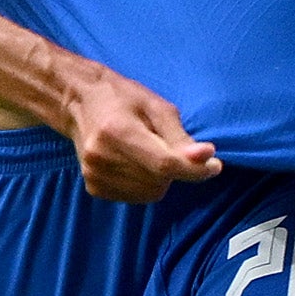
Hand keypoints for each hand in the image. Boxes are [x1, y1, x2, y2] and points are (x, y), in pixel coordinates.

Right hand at [62, 66, 222, 202]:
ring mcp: (94, 175)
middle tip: (165, 144)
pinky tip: (135, 163)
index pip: (163, 163)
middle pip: (159, 180)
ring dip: (160, 178)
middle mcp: (102, 157)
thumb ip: (179, 137)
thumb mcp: (157, 106)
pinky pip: (136, 197)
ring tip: (146, 151)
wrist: (79, 102)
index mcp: (118, 131)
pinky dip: (145, 184)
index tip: (215, 164)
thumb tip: (206, 159)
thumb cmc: (123, 98)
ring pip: (150, 193)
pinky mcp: (93, 188)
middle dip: (174, 168)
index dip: (193, 168)